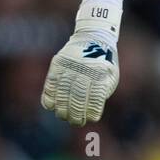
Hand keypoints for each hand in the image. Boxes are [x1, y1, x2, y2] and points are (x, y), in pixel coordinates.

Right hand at [41, 2, 121, 124]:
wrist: (93, 38)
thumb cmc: (104, 63)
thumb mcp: (110, 76)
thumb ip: (101, 93)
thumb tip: (90, 112)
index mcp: (101, 74)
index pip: (95, 98)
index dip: (92, 111)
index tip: (91, 119)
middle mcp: (84, 70)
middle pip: (77, 97)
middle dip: (75, 113)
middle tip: (75, 122)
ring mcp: (69, 67)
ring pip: (62, 92)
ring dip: (62, 108)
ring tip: (64, 117)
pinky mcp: (58, 64)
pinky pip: (50, 84)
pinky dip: (49, 96)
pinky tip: (51, 106)